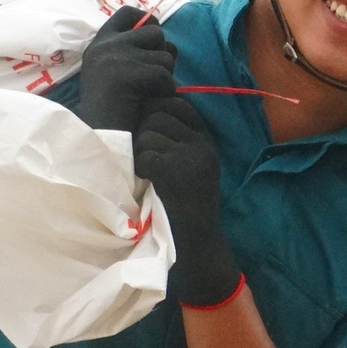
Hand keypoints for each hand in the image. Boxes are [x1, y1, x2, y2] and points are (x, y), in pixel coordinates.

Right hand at [76, 6, 178, 132]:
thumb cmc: (110, 109)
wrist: (98, 135)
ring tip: (151, 92)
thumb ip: (128, 51)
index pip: (128, 12)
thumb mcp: (111, 72)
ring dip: (166, 75)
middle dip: (163, 53)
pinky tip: (152, 102)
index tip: (154, 42)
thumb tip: (162, 36)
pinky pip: (164, 75)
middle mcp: (106, 44)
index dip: (148, 22)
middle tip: (155, 76)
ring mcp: (116, 56)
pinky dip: (165, 90)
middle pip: (155, 32)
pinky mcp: (128, 72)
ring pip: (165, 54)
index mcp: (100, 42)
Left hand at [134, 97, 238, 306]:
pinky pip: (144, 154)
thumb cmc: (186, 208)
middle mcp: (201, 143)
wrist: (197, 244)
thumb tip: (144, 113)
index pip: (178, 103)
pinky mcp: (175, 170)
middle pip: (158, 113)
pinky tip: (146, 182)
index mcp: (206, 140)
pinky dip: (139, 168)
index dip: (156, 110)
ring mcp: (190, 155)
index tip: (147, 131)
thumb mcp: (192, 167)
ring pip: (148, 133)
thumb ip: (178, 141)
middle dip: (144, 130)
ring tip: (147, 173)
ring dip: (140, 152)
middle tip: (143, 155)